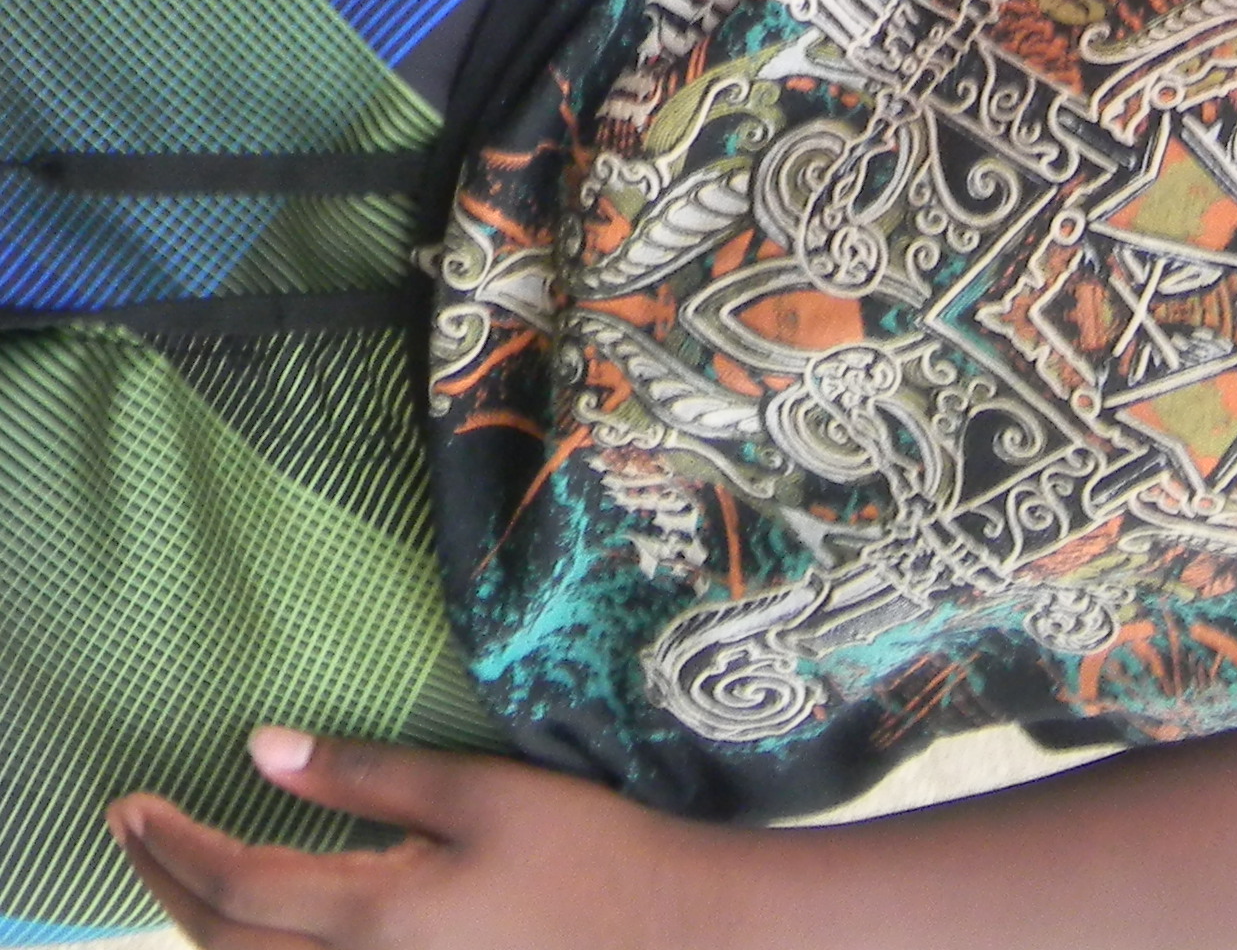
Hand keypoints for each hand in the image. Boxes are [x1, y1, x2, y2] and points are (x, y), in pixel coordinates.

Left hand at [112, 730, 753, 949]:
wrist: (660, 928)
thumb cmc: (585, 849)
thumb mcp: (480, 795)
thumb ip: (367, 775)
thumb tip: (260, 750)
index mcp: (375, 916)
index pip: (237, 886)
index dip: (174, 845)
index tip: (131, 802)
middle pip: (223, 946)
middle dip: (164, 885)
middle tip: (131, 828)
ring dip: (202, 922)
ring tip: (178, 868)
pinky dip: (252, 946)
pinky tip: (258, 914)